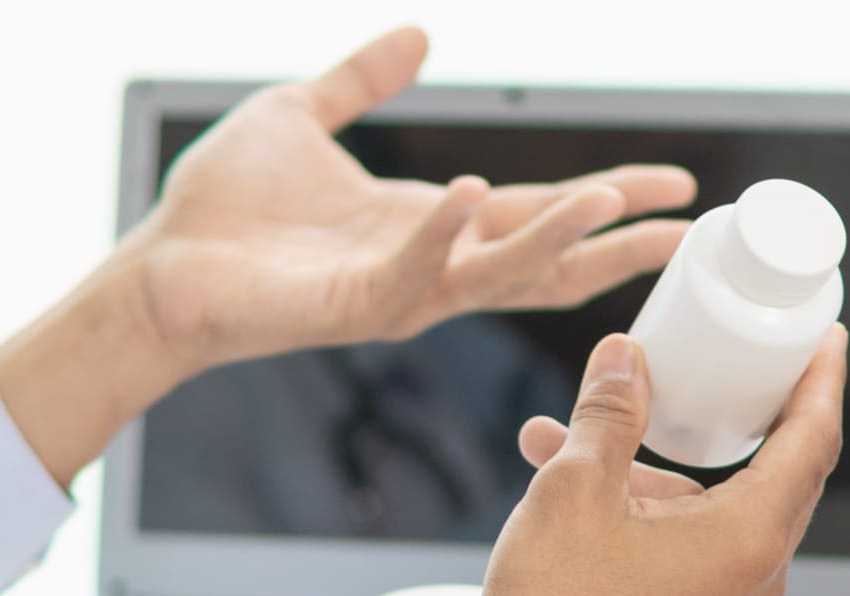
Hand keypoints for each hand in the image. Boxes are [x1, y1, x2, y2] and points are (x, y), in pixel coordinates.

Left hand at [125, 27, 694, 375]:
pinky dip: (445, 234)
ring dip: (557, 239)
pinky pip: (414, 272)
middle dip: (619, 244)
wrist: (161, 265)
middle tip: (688, 229)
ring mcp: (398, 293)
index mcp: (431, 224)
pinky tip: (472, 194)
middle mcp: (430, 267)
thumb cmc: (227, 206)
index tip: (676, 186)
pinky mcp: (353, 307)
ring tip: (608, 198)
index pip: (540, 212)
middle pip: (549, 260)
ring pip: (500, 274)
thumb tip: (419, 34)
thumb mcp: (302, 114)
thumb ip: (362, 80)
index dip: (610, 199)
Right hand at [477, 328, 845, 595]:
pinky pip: (687, 578)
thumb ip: (609, 413)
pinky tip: (583, 525)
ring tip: (567, 455)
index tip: (827, 342)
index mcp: (750, 540)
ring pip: (707, 533)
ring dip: (652, 489)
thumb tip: (626, 359)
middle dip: (712, 431)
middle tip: (698, 384)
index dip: (822, 381)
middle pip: (761, 486)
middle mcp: (756, 590)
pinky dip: (649, 540)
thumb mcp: (574, 488)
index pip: (813, 440)